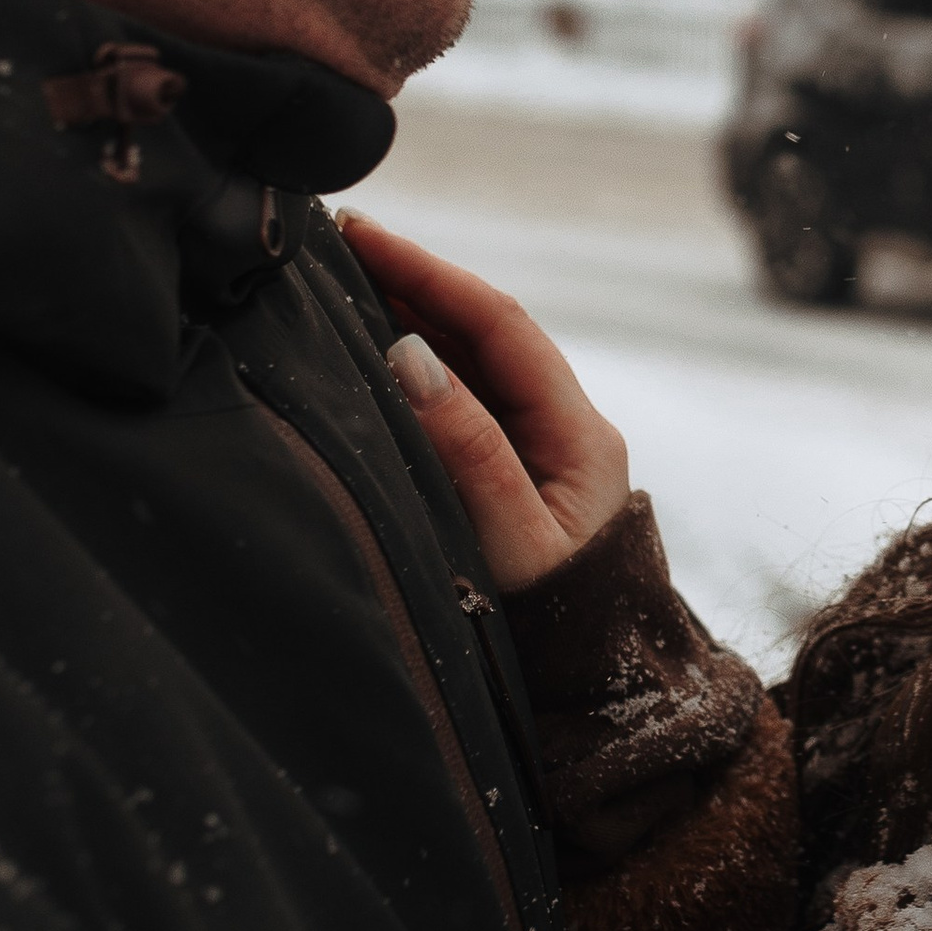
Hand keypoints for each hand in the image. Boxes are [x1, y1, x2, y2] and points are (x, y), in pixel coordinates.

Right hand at [337, 212, 631, 593]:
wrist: (593, 695)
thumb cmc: (558, 626)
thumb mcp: (512, 542)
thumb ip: (468, 451)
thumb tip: (411, 356)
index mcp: (579, 433)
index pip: (498, 324)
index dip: (430, 273)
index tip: (364, 235)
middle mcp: (563, 428)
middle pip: (483, 332)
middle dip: (414, 281)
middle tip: (338, 242)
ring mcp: (538, 450)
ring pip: (468, 363)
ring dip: (409, 318)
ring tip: (340, 280)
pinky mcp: (510, 475)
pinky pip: (459, 402)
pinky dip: (412, 368)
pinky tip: (366, 350)